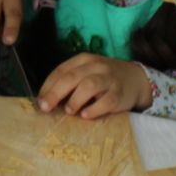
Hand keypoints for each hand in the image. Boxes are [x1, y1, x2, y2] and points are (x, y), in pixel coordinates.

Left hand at [37, 53, 152, 119]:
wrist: (135, 79)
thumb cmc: (103, 79)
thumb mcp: (86, 73)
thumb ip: (69, 83)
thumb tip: (46, 101)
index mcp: (83, 60)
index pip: (61, 71)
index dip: (48, 86)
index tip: (39, 101)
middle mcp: (96, 66)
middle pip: (72, 77)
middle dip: (56, 93)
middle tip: (46, 108)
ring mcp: (109, 78)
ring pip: (89, 85)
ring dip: (75, 99)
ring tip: (68, 111)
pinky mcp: (120, 93)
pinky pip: (107, 101)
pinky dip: (95, 109)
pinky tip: (86, 116)